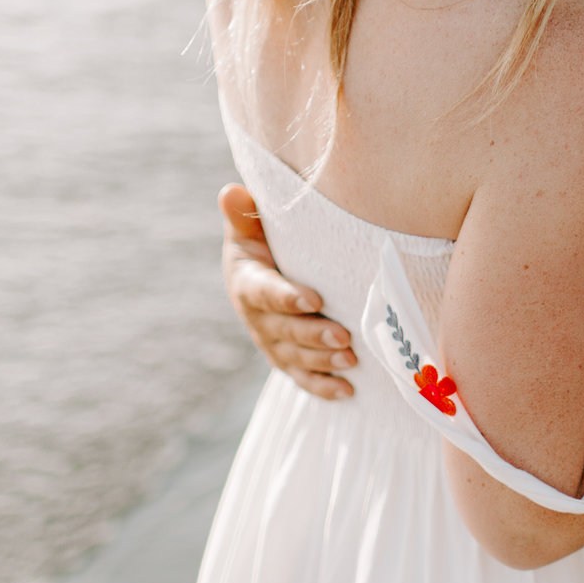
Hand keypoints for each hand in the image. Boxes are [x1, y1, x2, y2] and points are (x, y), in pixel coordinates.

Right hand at [220, 184, 355, 399]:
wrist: (267, 272)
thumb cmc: (265, 241)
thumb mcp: (251, 227)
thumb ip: (245, 214)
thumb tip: (231, 191)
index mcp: (248, 283)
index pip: (265, 293)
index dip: (287, 298)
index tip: (314, 299)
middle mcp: (258, 319)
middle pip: (285, 332)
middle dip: (314, 336)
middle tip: (344, 337)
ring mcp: (273, 344)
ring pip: (297, 359)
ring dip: (323, 362)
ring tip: (352, 360)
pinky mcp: (289, 361)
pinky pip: (304, 379)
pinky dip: (324, 388)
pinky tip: (347, 391)